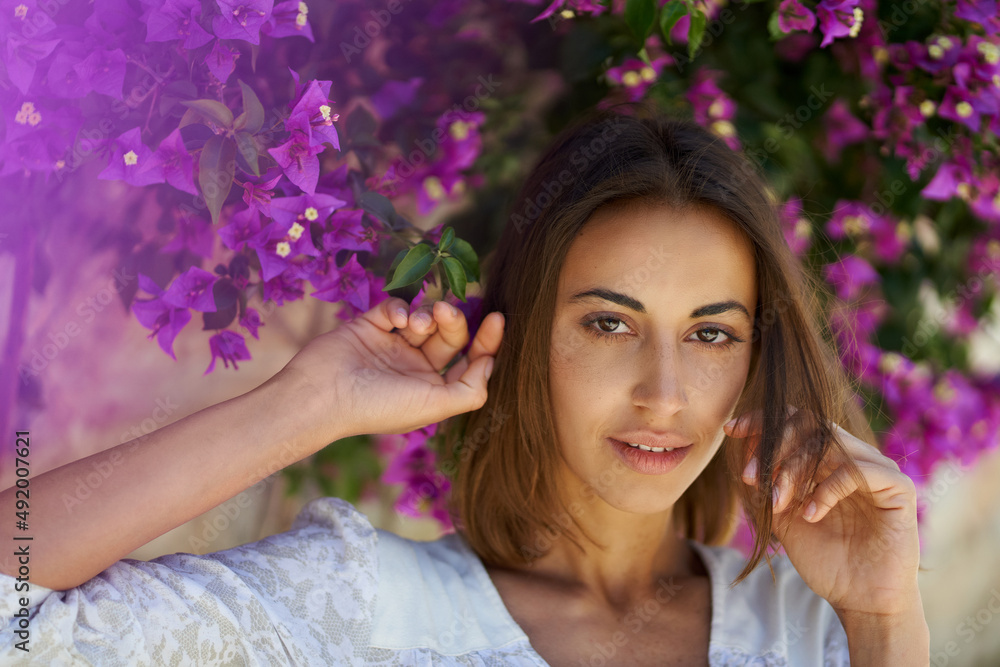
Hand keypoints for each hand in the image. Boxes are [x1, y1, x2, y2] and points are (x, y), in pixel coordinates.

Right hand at [274, 297, 503, 442]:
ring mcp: (391, 347)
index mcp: (431, 389)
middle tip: (445, 312)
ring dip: (426, 315)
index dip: (487, 342)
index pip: (469, 361)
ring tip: (414, 323)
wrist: (322, 395)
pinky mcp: (368, 327)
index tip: (498, 319)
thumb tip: (490, 364)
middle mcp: (414, 368)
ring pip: (424, 318)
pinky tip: (394, 321)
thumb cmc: (378, 407)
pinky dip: (399, 308)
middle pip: (450, 336)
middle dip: (454, 321)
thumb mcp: (434, 407)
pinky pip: (394, 308)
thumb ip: (470, 390)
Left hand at [724, 407, 921, 618]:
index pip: (798, 420)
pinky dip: (826, 490)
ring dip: (793, 470)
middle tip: (750, 476)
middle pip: (811, 425)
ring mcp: (879, 469)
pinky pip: (857, 471)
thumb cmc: (824, 559)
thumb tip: (745, 447)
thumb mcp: (783, 516)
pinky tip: (810, 515)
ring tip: (777, 503)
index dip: (764, 420)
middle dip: (773, 447)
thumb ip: (768, 482)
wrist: (859, 600)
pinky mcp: (899, 488)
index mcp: (829, 460)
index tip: (732, 430)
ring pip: (829, 444)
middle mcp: (854, 457)